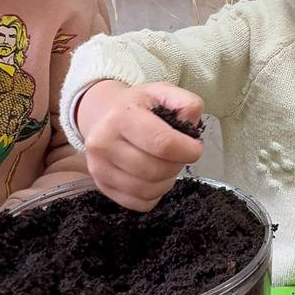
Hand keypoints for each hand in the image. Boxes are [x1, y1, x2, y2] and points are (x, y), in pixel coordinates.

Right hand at [77, 80, 203, 212]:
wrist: (102, 114)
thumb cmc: (138, 105)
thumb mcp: (162, 92)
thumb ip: (185, 103)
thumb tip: (192, 126)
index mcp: (121, 117)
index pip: (162, 143)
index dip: (187, 150)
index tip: (195, 148)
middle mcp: (104, 143)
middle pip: (155, 170)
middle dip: (176, 166)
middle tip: (178, 155)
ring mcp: (99, 168)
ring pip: (148, 190)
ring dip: (166, 182)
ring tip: (166, 165)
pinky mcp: (101, 186)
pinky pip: (139, 203)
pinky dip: (154, 194)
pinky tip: (153, 178)